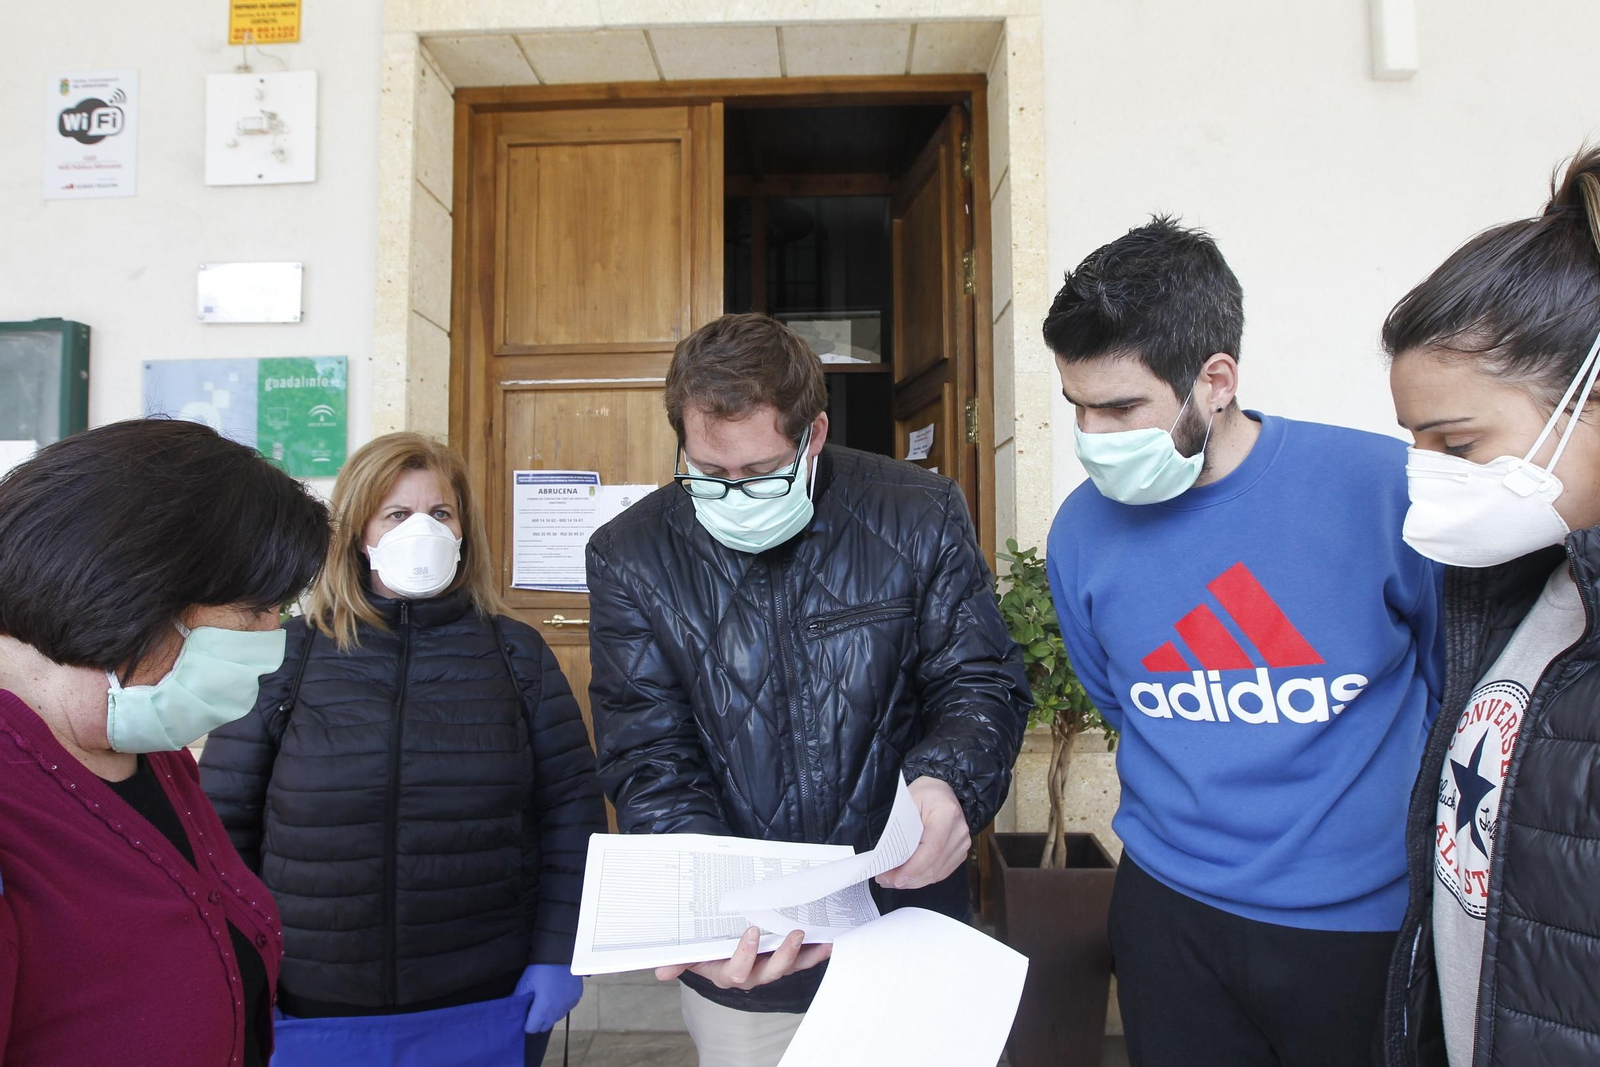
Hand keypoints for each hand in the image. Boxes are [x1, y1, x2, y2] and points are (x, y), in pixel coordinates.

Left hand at [515, 963, 583, 1033]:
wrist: (562, 955)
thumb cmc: (541, 969)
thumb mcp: (525, 982)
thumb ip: (517, 998)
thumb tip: (510, 1007)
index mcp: (543, 1010)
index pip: (532, 1029)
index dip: (526, 1023)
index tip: (524, 1014)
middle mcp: (557, 1012)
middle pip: (544, 1026)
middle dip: (538, 1020)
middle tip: (534, 1006)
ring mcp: (568, 1006)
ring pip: (556, 1018)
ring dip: (550, 1014)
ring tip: (546, 998)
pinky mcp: (576, 999)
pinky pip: (566, 1008)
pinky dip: (560, 1005)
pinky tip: (557, 993)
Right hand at [655, 927, 831, 990]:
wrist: (719, 949)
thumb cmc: (705, 950)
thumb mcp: (691, 954)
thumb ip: (679, 960)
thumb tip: (660, 971)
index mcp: (728, 973)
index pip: (737, 971)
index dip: (745, 955)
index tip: (751, 932)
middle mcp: (752, 975)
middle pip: (770, 972)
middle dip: (783, 955)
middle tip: (794, 934)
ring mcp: (770, 968)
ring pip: (789, 966)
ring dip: (805, 954)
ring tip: (818, 939)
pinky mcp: (785, 960)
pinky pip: (802, 960)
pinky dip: (816, 952)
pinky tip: (829, 942)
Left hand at [875, 775, 969, 890]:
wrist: (944, 790)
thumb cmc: (925, 793)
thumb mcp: (909, 802)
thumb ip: (901, 828)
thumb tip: (888, 855)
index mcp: (947, 814)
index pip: (932, 849)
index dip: (914, 869)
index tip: (895, 878)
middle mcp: (959, 831)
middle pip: (934, 865)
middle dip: (908, 878)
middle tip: (885, 880)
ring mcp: (962, 844)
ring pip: (937, 873)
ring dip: (913, 881)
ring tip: (891, 880)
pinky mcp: (960, 852)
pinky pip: (941, 872)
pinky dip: (923, 878)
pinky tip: (907, 878)